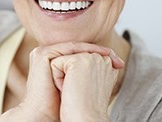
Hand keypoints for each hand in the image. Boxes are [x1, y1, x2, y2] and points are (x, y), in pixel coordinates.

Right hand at [0, 42, 122, 120]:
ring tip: (110, 55)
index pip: (79, 52)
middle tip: (117, 58)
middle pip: (78, 49)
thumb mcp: (78, 84)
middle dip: (99, 52)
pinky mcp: (42, 54)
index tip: (118, 63)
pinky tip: (97, 54)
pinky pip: (67, 48)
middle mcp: (48, 54)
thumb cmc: (61, 104)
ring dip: (93, 49)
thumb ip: (87, 71)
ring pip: (74, 47)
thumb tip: (110, 66)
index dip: (98, 55)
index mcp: (54, 59)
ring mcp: (43, 52)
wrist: (45, 115)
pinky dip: (83, 50)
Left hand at [51, 50, 122, 121]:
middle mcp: (101, 58)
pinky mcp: (76, 60)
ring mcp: (89, 57)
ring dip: (64, 76)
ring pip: (63, 61)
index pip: (82, 59)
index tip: (85, 91)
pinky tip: (68, 89)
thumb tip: (77, 62)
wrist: (86, 120)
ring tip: (75, 90)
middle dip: (70, 75)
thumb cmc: (87, 107)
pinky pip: (56, 63)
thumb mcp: (92, 83)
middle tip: (81, 92)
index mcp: (107, 63)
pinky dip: (57, 78)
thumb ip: (91, 68)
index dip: (77, 76)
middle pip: (72, 59)